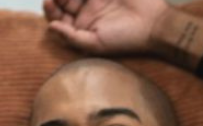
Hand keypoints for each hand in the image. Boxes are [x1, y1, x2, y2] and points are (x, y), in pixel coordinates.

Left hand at [43, 0, 170, 54]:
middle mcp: (85, 11)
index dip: (50, 10)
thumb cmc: (125, 39)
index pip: (58, 18)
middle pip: (62, 0)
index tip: (49, 2)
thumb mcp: (96, 44)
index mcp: (81, 28)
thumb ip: (72, 38)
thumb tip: (50, 28)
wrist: (152, 23)